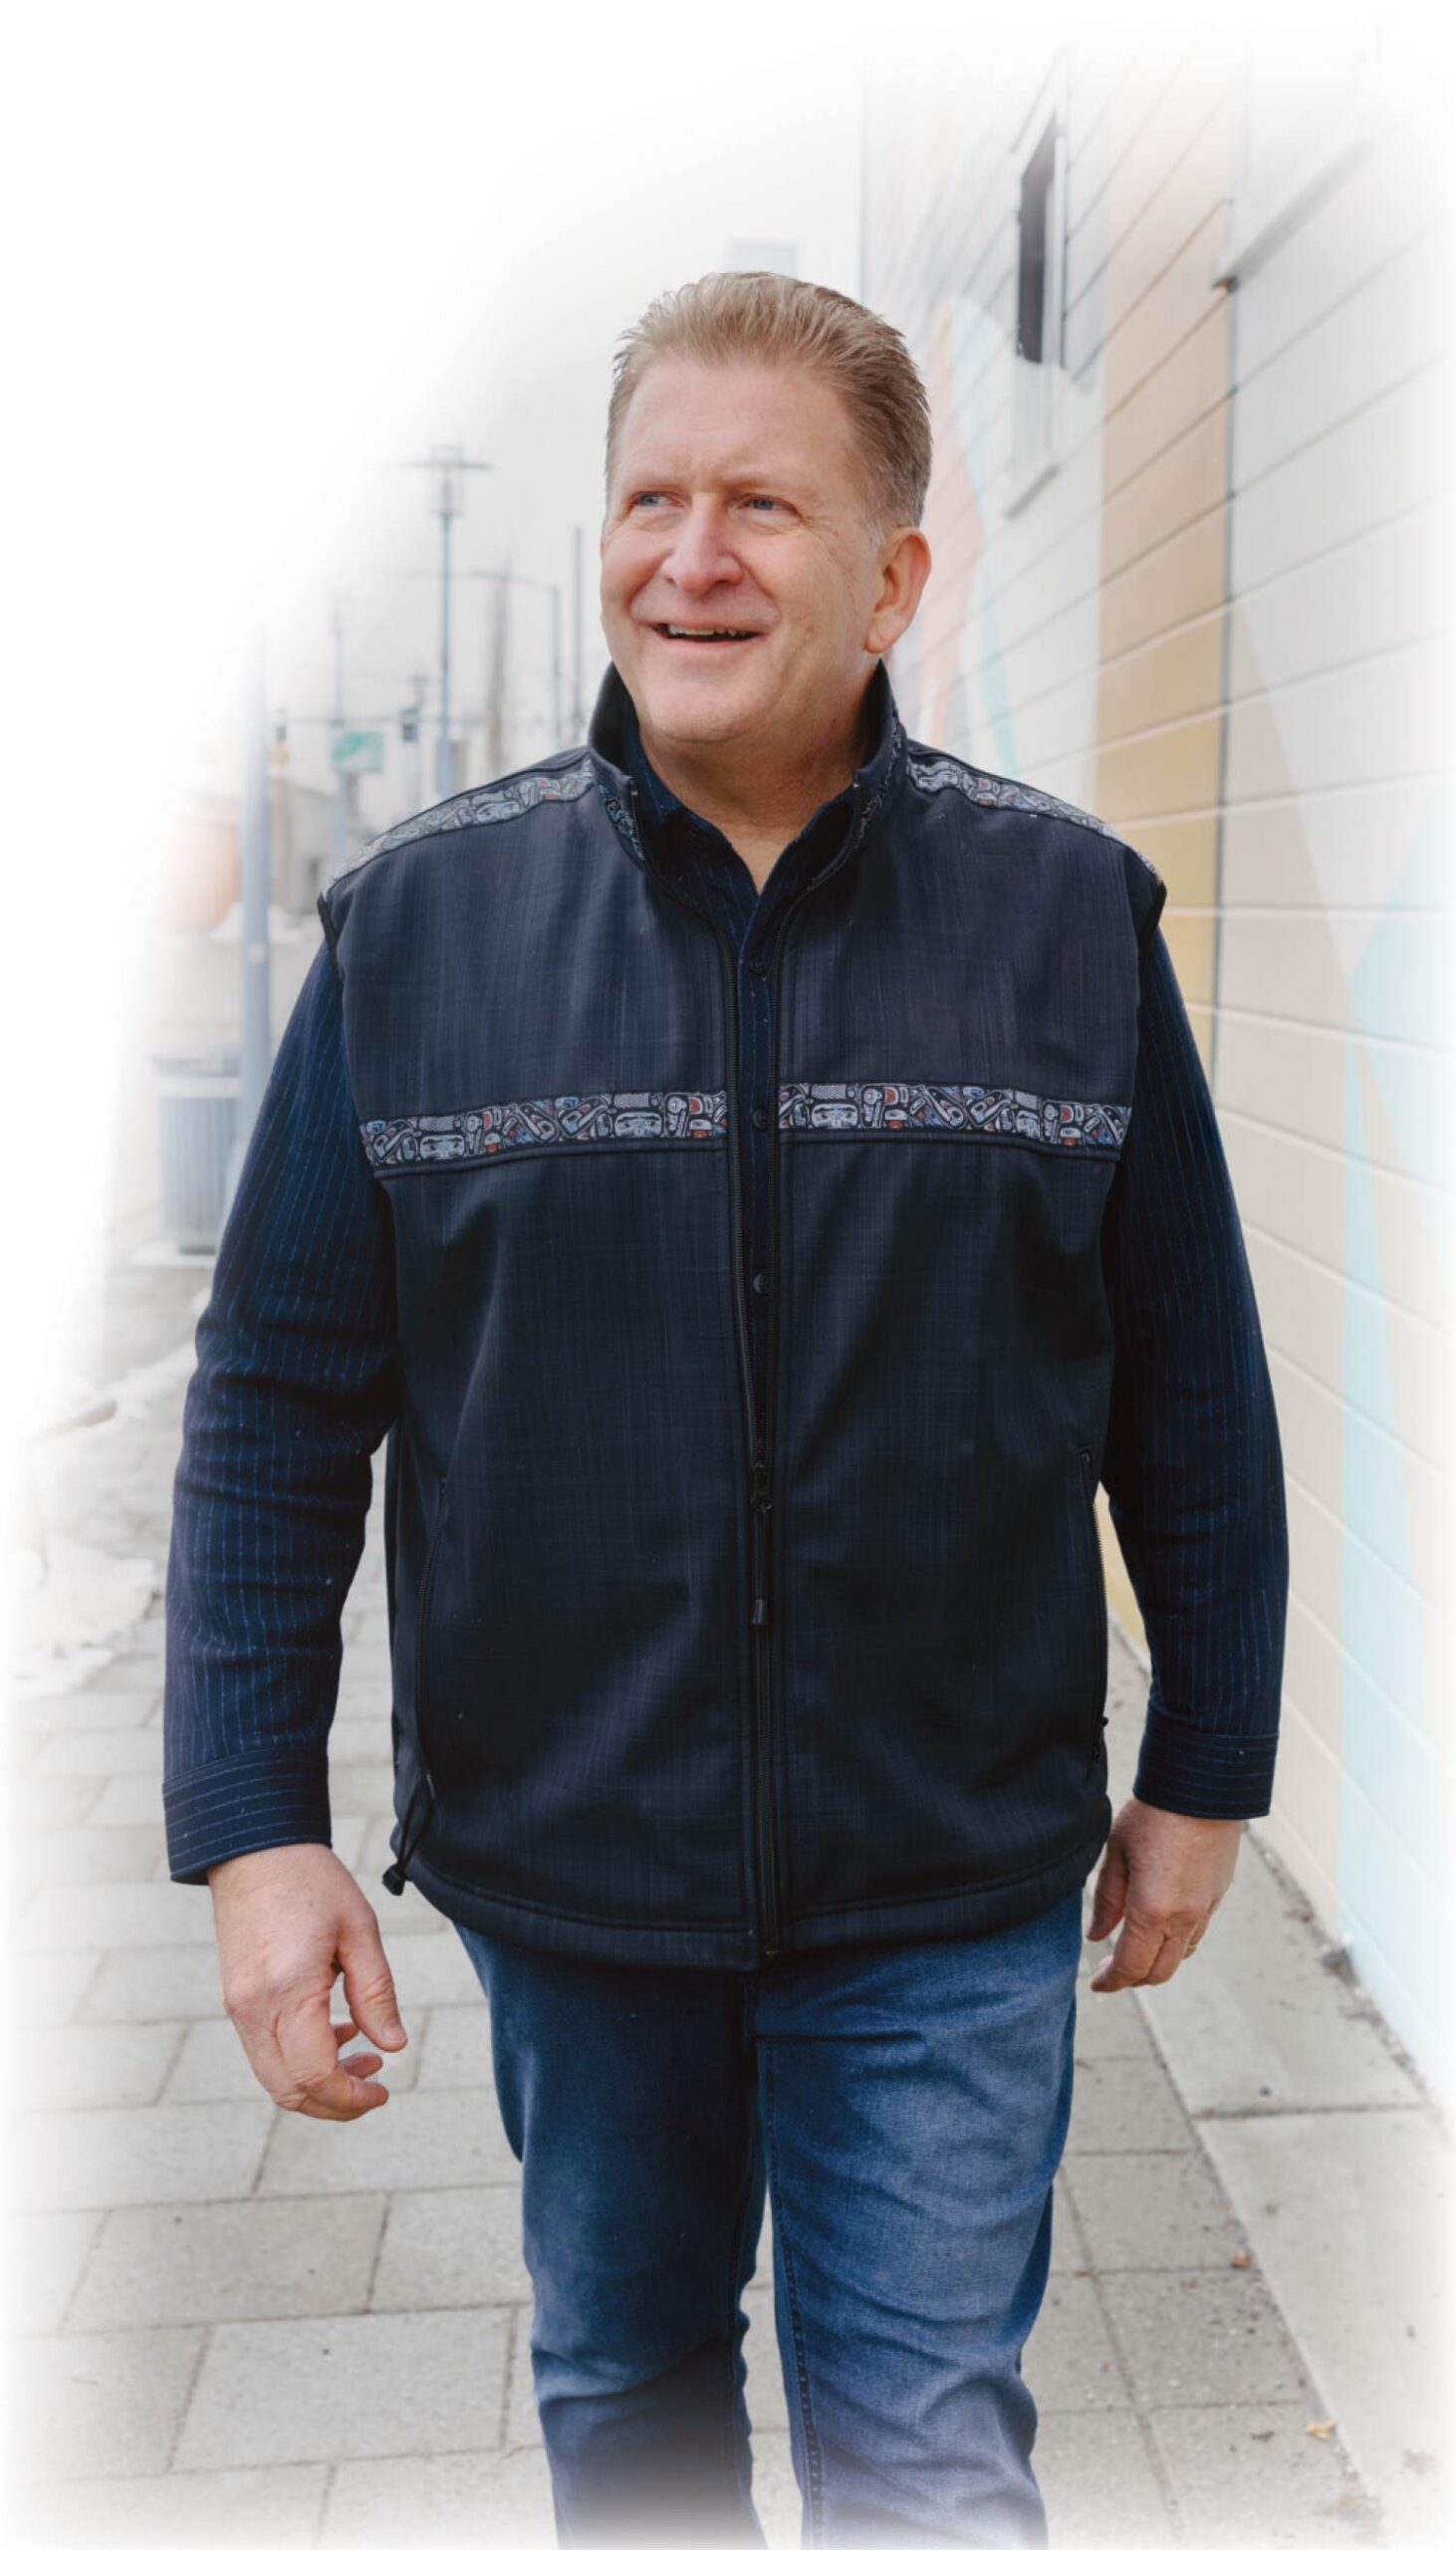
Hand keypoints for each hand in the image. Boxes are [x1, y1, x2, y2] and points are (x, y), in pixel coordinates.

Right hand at [207, 1840, 406, 2118]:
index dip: (350, 2098)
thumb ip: (376, 1993)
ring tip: (364, 2056)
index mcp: (288, 1992)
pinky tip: (336, 2031)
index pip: (314, 2076)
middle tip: (375, 2086)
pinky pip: (264, 2051)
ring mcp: (238, 2008)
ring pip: (273, 2077)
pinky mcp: (235, 1999)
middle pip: (288, 2091)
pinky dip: (298, 2059)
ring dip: (316, 2083)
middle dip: (334, 2104)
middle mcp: (254, 2010)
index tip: (383, 2092)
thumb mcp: (359, 1930)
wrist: (254, 1848)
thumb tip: (394, 2046)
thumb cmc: (311, 1882)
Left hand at [1085, 1797, 1240, 1990]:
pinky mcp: (1217, 1896)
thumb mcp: (1116, 1853)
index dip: (1111, 1982)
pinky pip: (1196, 1935)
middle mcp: (1183, 1918)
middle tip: (1111, 1972)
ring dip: (1156, 1963)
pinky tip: (1160, 1929)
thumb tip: (1096, 1936)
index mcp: (1152, 1911)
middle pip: (1159, 1972)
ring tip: (1134, 1952)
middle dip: (1133, 1979)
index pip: (1131, 1966)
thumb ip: (1107, 1899)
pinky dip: (1175, 1944)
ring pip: (1181, 1956)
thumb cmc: (1153, 1815)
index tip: (1096, 1985)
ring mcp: (1205, 1909)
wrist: (1202, 1788)